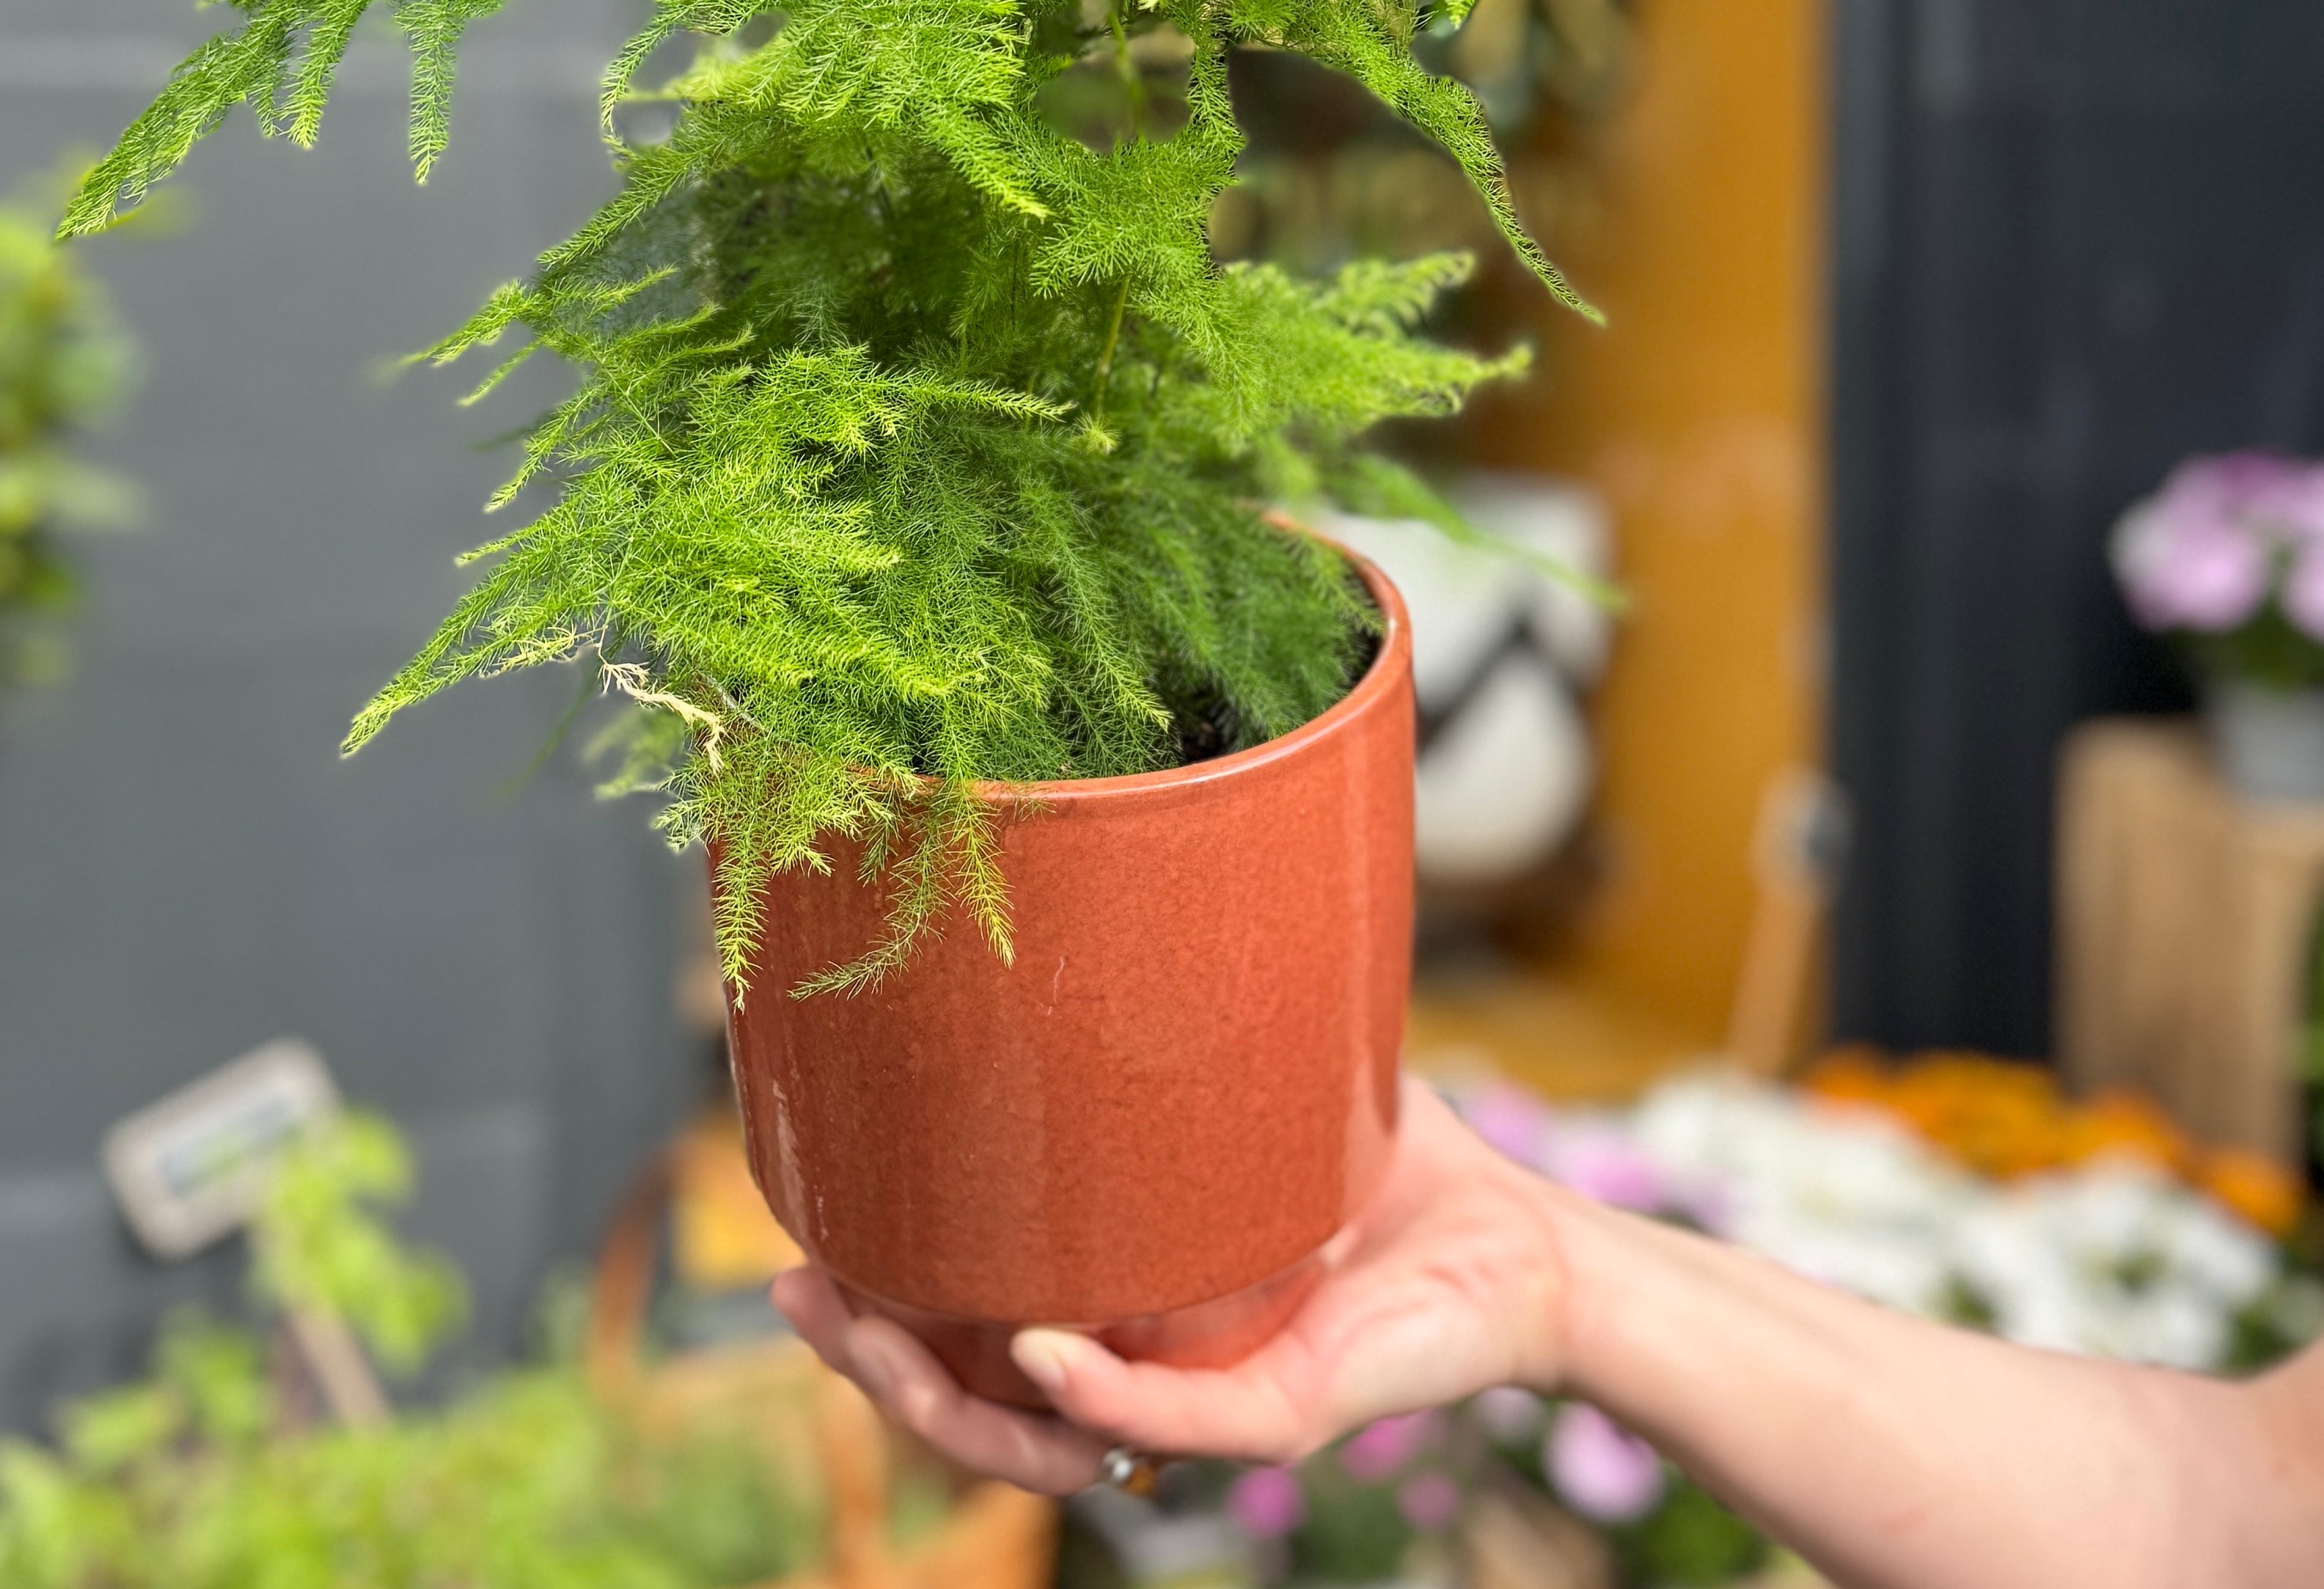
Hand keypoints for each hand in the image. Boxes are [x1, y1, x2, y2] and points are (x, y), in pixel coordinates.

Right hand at [770, 1075, 1571, 1493]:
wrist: (1526, 1244)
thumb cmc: (1394, 1173)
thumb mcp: (1244, 1094)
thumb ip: (1164, 1037)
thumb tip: (1089, 892)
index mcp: (1126, 1313)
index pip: (976, 1339)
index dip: (884, 1312)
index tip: (805, 1255)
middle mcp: (1152, 1369)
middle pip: (977, 1401)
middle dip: (873, 1363)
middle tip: (802, 1294)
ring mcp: (1211, 1398)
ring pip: (1044, 1436)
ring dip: (944, 1395)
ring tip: (868, 1326)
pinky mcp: (1283, 1407)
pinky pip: (1172, 1421)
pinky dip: (1093, 1392)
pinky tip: (1036, 1351)